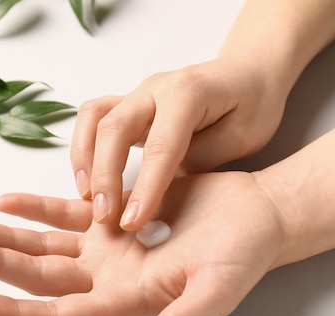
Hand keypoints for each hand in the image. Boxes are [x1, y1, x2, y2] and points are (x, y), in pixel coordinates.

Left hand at [0, 172, 284, 315]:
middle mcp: (109, 278)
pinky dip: (36, 209)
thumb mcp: (214, 294)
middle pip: (41, 277)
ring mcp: (108, 248)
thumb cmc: (243, 256)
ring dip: (7, 236)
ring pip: (46, 245)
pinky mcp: (114, 216)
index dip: (15, 313)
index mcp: (126, 301)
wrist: (258, 216)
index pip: (59, 315)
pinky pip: (66, 214)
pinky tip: (7, 201)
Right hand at [71, 57, 287, 230]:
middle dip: (105, 176)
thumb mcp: (241, 138)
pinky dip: (83, 147)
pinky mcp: (128, 103)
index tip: (134, 221)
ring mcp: (138, 92)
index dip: (146, 187)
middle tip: (104, 218)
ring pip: (95, 117)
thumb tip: (161, 188)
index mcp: (189, 93)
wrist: (248, 74)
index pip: (160, 146)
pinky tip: (87, 178)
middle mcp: (157, 88)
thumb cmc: (251, 107)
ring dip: (84, 158)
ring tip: (87, 197)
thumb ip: (201, 159)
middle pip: (116, 128)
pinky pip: (94, 117)